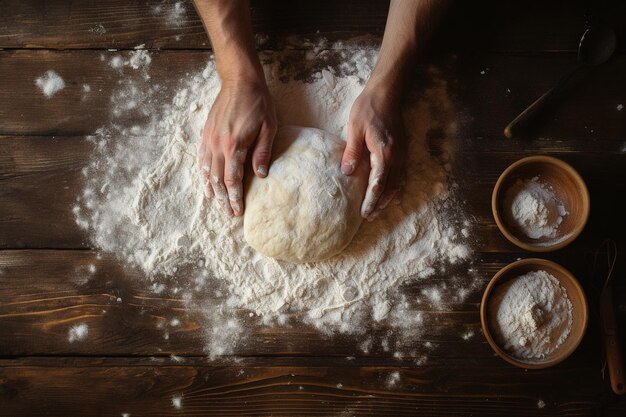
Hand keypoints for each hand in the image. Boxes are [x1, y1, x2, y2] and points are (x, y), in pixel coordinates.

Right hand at [198, 79, 276, 215]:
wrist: (239, 81)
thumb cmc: (258, 103)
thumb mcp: (269, 127)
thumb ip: (262, 152)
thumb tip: (260, 175)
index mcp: (234, 145)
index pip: (232, 179)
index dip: (235, 197)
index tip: (238, 211)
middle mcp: (218, 144)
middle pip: (217, 179)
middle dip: (223, 199)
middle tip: (229, 214)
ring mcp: (209, 139)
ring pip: (207, 171)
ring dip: (212, 190)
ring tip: (218, 204)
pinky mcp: (206, 134)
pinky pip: (201, 159)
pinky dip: (204, 174)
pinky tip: (207, 183)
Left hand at [341, 85, 405, 218]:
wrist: (387, 93)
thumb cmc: (369, 108)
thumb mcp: (355, 128)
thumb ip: (352, 151)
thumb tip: (347, 173)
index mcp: (384, 153)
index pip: (378, 184)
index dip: (371, 200)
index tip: (363, 213)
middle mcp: (397, 157)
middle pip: (390, 188)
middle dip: (379, 205)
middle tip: (369, 217)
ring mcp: (402, 154)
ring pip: (397, 184)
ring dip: (388, 199)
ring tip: (377, 210)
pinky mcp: (402, 151)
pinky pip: (400, 176)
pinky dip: (394, 188)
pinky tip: (388, 194)